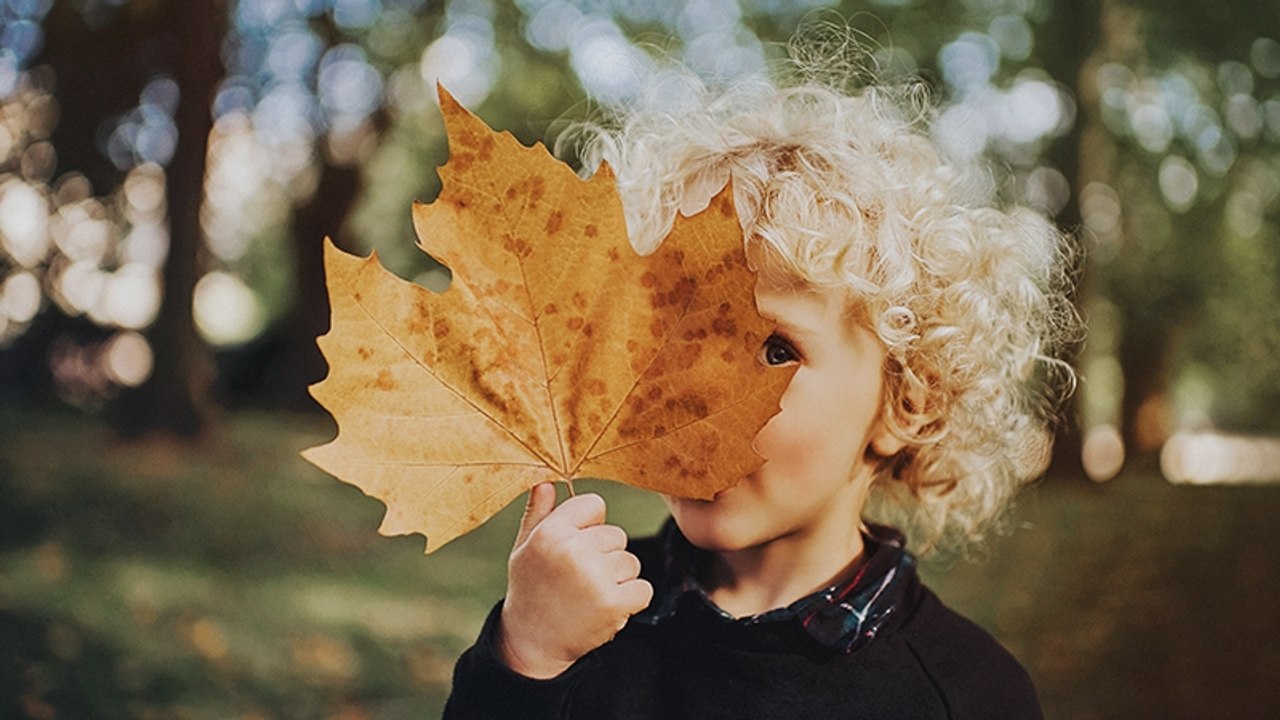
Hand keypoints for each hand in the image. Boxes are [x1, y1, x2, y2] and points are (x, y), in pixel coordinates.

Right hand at [496, 484, 653, 678]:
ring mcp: (594, 577)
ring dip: (617, 580)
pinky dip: (631, 601)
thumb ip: (539, 514)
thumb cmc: (530, 589)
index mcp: (551, 532)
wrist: (532, 644)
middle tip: (579, 579)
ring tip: (589, 595)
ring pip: (630, 562)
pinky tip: (605, 608)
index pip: (595, 504)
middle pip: (616, 535)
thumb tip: (547, 481)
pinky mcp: (612, 603)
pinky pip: (643, 589)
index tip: (575, 547)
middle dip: (604, 556)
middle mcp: (572, 550)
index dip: (589, 526)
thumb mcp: (525, 548)